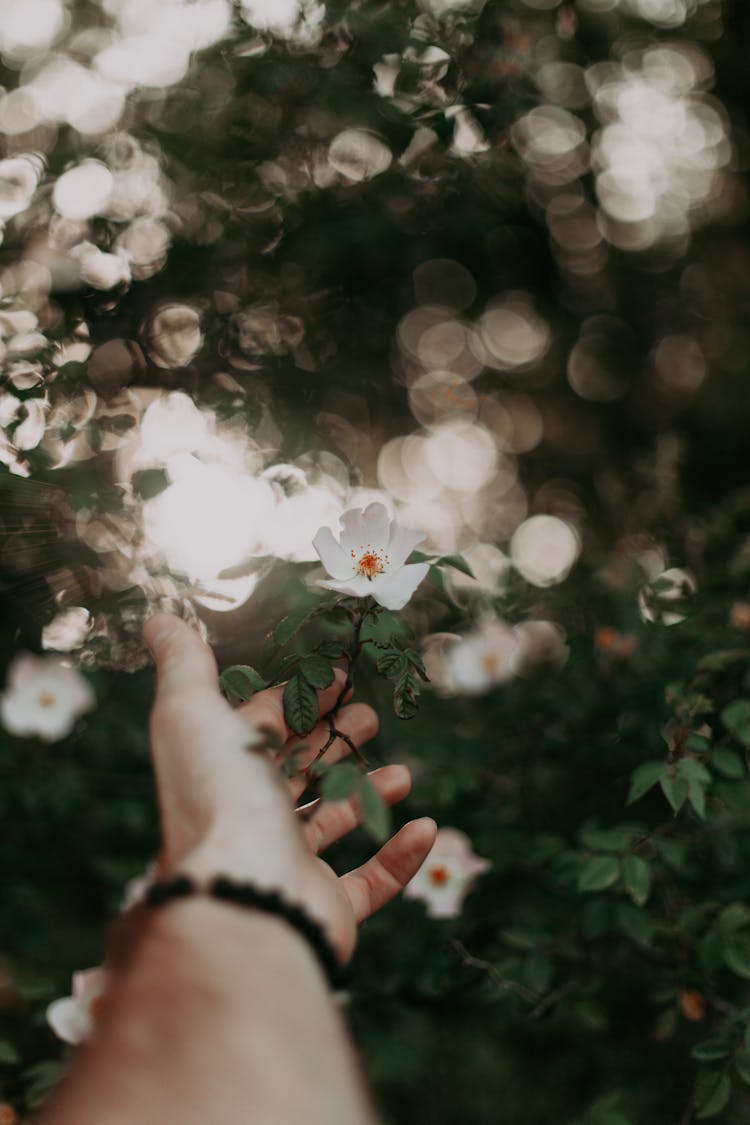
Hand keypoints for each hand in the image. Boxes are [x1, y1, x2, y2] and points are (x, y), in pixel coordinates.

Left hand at [143, 614, 435, 962]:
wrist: (243, 896)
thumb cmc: (220, 797)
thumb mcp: (191, 713)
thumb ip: (183, 666)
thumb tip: (159, 620)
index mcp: (224, 769)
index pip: (264, 726)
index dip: (301, 698)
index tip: (341, 676)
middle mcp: (252, 817)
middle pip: (298, 771)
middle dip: (335, 740)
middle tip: (370, 718)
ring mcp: (288, 864)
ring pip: (333, 824)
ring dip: (368, 795)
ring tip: (400, 773)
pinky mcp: (324, 906)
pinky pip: (371, 882)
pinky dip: (399, 857)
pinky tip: (424, 827)